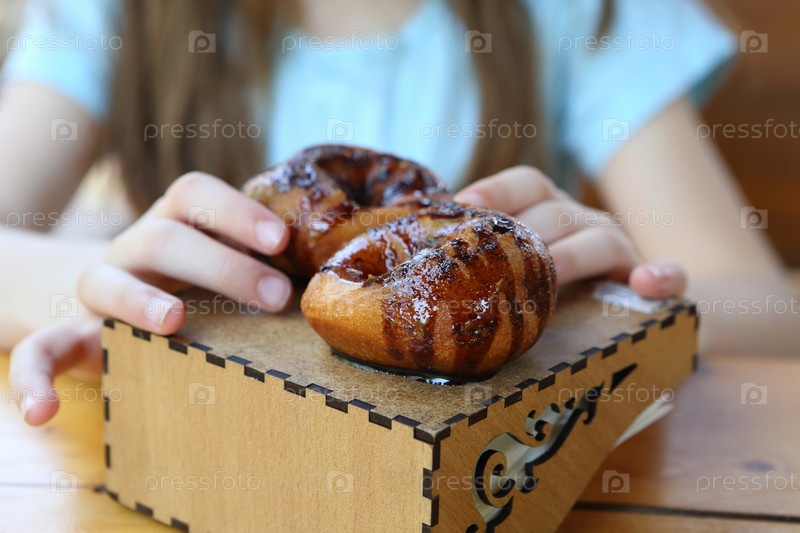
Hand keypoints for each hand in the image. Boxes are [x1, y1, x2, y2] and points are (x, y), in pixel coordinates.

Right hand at [10, 172, 290, 424]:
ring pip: (105, 280)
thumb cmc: (188, 281)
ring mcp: (98, 288)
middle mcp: (133, 247)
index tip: (281, 241)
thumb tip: (328, 278)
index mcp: (174, 221)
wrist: (106, 297)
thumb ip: (257, 260)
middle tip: (276, 297)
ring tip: (174, 320)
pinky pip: (39, 350)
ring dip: (139, 299)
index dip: (237, 212)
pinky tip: (41, 413)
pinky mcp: (71, 333)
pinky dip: (32, 379)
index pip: (196, 195)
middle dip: (224, 265)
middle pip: (166, 238)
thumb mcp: (217, 259)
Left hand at [453, 166, 686, 297]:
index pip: (526, 185)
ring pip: (601, 239)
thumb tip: (426, 264)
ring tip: (549, 278)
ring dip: (571, 258)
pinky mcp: (657, 280)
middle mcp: (584, 220)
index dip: (495, 192)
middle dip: (524, 238)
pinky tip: (645, 285)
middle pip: (554, 215)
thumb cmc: (556, 290)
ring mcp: (621, 248)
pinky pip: (670, 274)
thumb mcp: (521, 269)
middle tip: (493, 266)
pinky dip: (661, 276)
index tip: (462, 207)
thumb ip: (487, 262)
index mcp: (550, 211)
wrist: (633, 311)